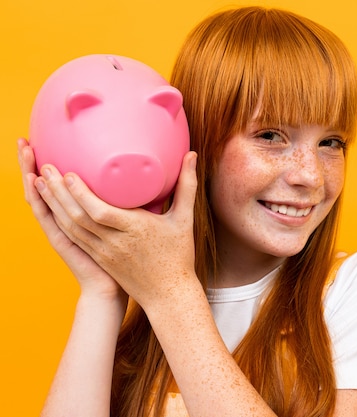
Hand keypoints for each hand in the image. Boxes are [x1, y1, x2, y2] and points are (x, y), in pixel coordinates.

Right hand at [17, 138, 124, 302]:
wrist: (114, 290)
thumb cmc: (127, 258)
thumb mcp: (132, 224)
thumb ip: (134, 202)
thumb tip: (152, 179)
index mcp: (78, 217)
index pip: (58, 188)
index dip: (49, 167)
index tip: (44, 141)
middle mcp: (63, 222)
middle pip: (41, 188)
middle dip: (32, 163)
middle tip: (24, 139)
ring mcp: (59, 231)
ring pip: (38, 198)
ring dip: (29, 173)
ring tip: (25, 149)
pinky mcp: (60, 241)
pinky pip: (44, 217)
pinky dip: (37, 198)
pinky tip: (33, 181)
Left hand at [30, 149, 199, 309]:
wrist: (168, 294)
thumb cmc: (179, 255)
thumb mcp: (185, 219)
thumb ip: (187, 186)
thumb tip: (192, 155)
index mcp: (135, 230)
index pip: (100, 212)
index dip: (81, 194)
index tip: (68, 174)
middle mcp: (115, 242)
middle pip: (78, 217)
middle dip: (58, 192)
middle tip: (46, 168)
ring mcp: (104, 252)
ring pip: (71, 227)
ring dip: (53, 205)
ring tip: (40, 182)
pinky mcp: (99, 258)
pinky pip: (74, 238)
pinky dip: (60, 220)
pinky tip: (51, 206)